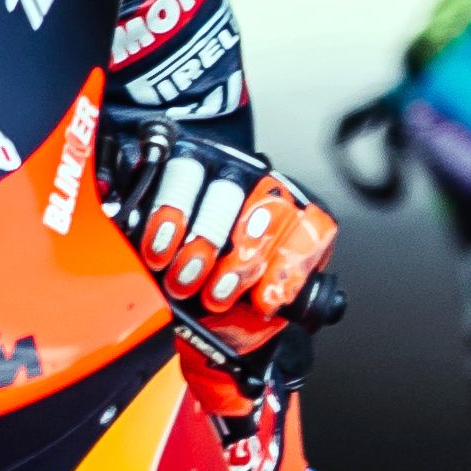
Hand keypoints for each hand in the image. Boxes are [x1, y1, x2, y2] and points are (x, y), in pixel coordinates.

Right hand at [115, 124, 339, 327]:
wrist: (179, 292)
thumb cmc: (227, 301)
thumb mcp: (255, 309)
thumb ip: (272, 303)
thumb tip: (276, 304)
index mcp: (298, 223)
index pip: (312, 230)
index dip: (288, 266)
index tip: (264, 301)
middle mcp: (265, 189)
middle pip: (267, 209)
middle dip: (241, 259)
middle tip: (215, 296)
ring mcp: (223, 170)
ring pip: (222, 192)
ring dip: (201, 240)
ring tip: (181, 280)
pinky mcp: (180, 161)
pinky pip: (177, 176)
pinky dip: (166, 216)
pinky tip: (158, 247)